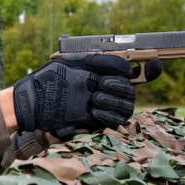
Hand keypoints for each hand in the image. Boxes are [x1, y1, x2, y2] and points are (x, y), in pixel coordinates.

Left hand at [12, 53, 145, 139]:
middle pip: (131, 92)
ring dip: (115, 102)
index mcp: (101, 74)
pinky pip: (114, 122)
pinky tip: (95, 111)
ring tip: (95, 98)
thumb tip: (126, 65)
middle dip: (120, 87)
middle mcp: (104, 91)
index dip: (146, 69)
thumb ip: (100, 61)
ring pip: (126, 107)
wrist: (33, 102)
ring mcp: (101, 107)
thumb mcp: (74, 63)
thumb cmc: (50, 78)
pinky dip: (109, 116)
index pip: (130, 73)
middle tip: (102, 84)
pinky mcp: (94, 123)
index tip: (151, 64)